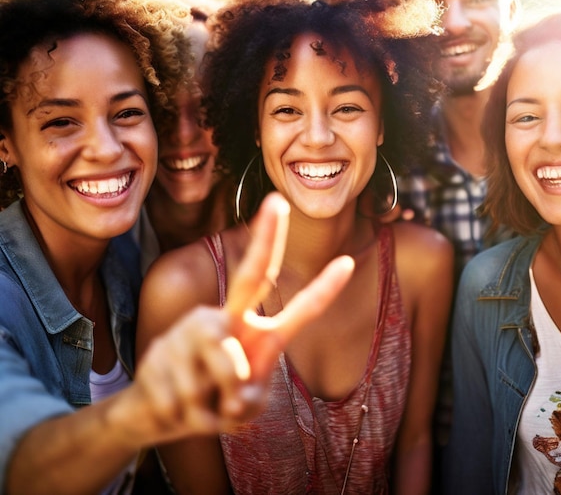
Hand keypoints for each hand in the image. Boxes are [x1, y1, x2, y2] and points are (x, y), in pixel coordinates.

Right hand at [130, 193, 353, 440]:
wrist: (153, 413)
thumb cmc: (209, 403)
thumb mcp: (242, 409)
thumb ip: (247, 398)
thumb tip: (232, 382)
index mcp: (253, 333)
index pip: (297, 310)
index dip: (324, 290)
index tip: (348, 263)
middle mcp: (226, 318)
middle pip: (250, 276)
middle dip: (267, 237)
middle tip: (278, 201)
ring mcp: (192, 329)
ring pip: (226, 367)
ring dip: (218, 403)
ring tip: (198, 403)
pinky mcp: (161, 348)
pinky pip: (190, 396)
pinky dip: (192, 418)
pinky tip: (176, 407)